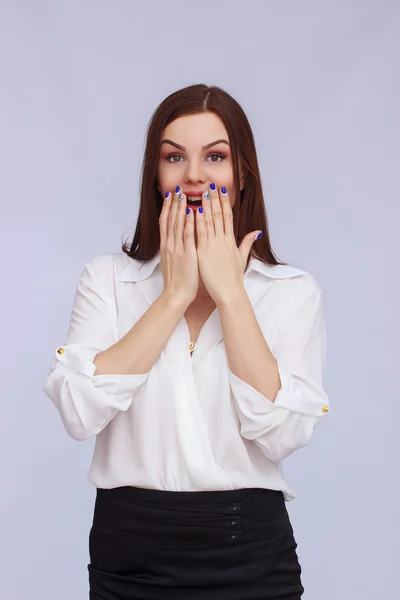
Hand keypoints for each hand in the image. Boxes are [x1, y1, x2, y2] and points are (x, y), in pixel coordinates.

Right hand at [159, 187, 198, 306]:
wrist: (176, 294)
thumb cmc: (177, 280)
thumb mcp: (172, 261)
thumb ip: (174, 248)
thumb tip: (176, 240)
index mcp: (166, 246)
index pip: (165, 222)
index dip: (167, 207)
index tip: (170, 195)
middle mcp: (169, 244)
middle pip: (169, 219)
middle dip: (173, 203)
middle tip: (176, 188)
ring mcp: (177, 249)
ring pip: (177, 224)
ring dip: (180, 208)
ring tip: (183, 194)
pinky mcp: (186, 254)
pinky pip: (187, 236)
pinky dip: (189, 223)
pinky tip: (191, 212)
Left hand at [195, 184, 261, 305]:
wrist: (229, 292)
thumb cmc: (233, 278)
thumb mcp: (242, 258)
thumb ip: (247, 243)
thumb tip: (257, 232)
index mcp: (231, 241)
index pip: (228, 217)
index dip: (225, 203)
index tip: (222, 191)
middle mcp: (223, 240)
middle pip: (219, 215)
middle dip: (215, 199)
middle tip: (212, 184)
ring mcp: (213, 245)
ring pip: (210, 221)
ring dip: (206, 205)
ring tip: (203, 192)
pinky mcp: (204, 252)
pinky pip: (200, 233)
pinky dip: (198, 221)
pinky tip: (195, 210)